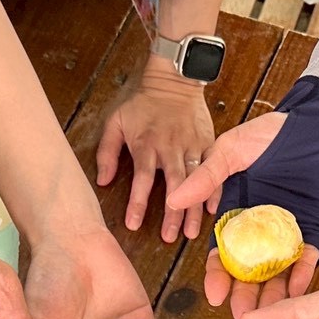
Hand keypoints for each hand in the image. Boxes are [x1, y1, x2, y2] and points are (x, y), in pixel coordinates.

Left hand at [96, 59, 214, 243]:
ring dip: (194, 208)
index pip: (142, 178)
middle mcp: (170, 147)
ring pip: (195, 181)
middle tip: (169, 237)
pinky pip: (213, 169)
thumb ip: (107, 152)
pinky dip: (215, 189)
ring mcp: (191, 145)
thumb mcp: (116, 122)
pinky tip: (212, 209)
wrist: (174, 80)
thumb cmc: (142, 104)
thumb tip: (103, 181)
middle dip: (173, 213)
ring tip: (191, 233)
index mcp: (147, 144)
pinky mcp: (207, 143)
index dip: (138, 202)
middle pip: (174, 184)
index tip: (134, 224)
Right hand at [166, 112, 318, 318]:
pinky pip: (307, 260)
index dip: (217, 276)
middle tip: (241, 317)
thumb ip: (205, 178)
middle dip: (244, 296)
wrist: (317, 124)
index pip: (222, 255)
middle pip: (248, 273)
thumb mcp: (230, 152)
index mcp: (236, 217)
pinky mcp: (314, 232)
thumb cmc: (270, 134)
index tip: (214, 295)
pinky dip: (302, 275)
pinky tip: (295, 290)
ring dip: (272, 296)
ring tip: (268, 316)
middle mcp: (259, 232)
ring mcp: (287, 235)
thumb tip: (172, 200)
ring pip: (277, 273)